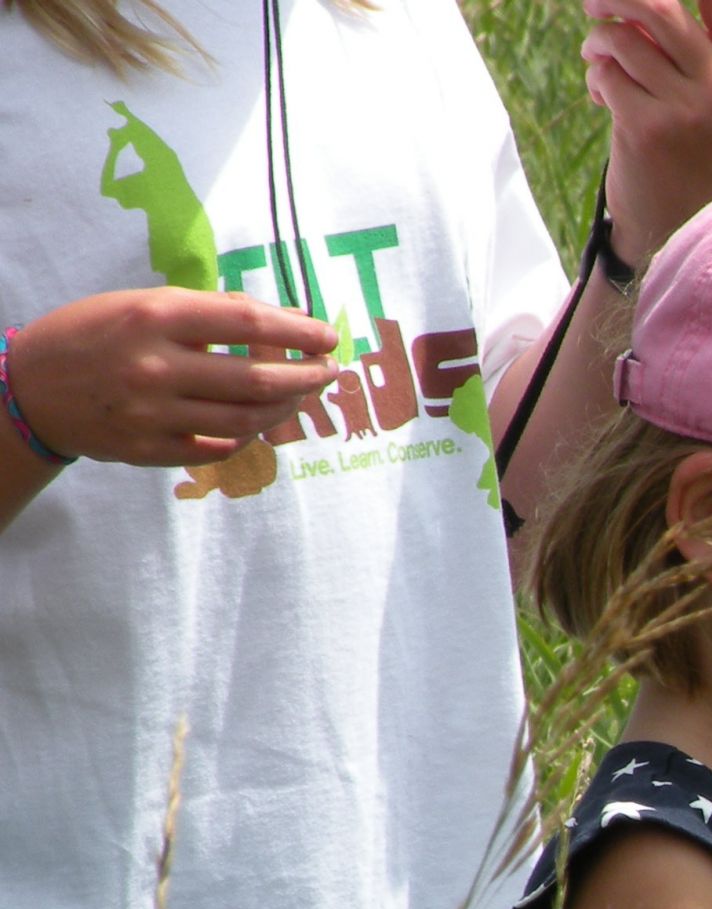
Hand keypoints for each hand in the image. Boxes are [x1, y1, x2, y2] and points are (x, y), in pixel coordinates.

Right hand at [7, 291, 335, 465]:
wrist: (30, 388)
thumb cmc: (95, 335)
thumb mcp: (142, 304)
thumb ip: (207, 312)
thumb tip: (280, 319)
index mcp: (157, 316)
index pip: (248, 322)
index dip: (299, 330)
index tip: (329, 335)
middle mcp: (158, 366)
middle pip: (258, 378)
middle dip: (307, 375)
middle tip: (330, 371)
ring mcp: (156, 414)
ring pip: (248, 419)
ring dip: (288, 407)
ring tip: (305, 393)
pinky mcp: (153, 450)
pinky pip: (221, 449)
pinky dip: (251, 435)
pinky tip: (263, 419)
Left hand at [583, 0, 711, 269]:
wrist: (680, 222)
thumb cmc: (687, 145)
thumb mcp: (706, 93)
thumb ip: (682, 43)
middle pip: (659, 4)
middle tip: (594, 7)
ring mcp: (687, 109)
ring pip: (623, 38)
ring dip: (598, 42)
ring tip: (597, 60)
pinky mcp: (647, 128)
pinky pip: (605, 73)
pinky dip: (595, 78)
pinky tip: (601, 98)